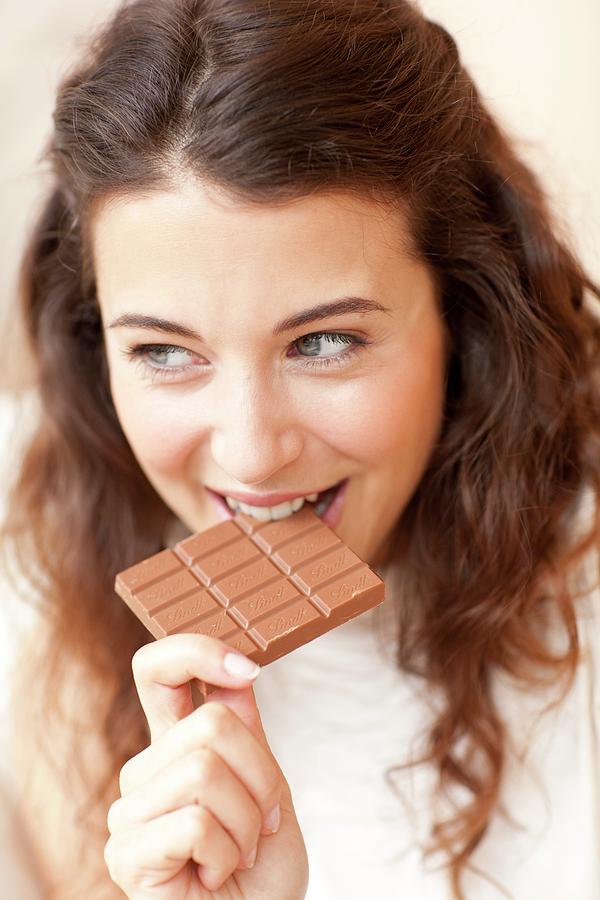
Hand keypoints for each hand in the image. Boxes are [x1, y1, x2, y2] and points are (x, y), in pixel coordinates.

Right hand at [104, 634, 307, 898]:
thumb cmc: (260, 870)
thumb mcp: (268, 789)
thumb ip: (246, 733)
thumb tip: (236, 673)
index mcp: (177, 745)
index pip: (158, 669)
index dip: (197, 651)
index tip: (247, 669)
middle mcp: (147, 769)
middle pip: (211, 722)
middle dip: (260, 778)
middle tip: (260, 826)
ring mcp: (130, 809)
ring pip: (206, 769)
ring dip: (247, 822)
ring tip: (236, 854)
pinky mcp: (125, 851)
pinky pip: (195, 822)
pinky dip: (225, 854)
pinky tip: (213, 876)